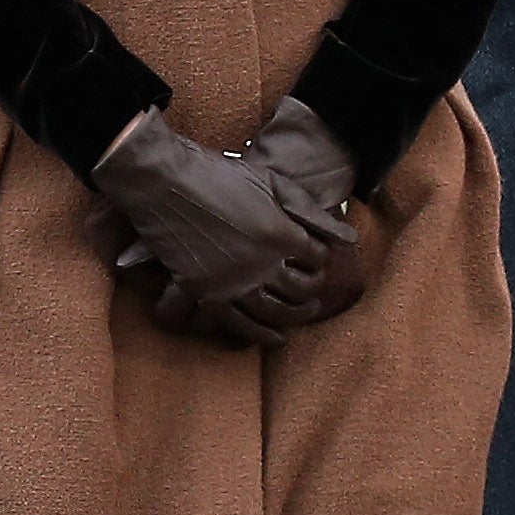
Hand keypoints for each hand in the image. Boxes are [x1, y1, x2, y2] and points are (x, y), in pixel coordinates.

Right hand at [89, 109, 328, 347]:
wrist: (165, 183)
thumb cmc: (221, 175)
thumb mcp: (273, 183)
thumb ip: (311, 213)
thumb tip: (349, 239)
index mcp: (281, 234)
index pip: (316, 258)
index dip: (320, 259)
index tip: (316, 258)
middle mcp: (261, 263)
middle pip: (300, 289)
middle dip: (312, 291)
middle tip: (315, 293)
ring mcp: (232, 281)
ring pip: (274, 312)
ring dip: (294, 317)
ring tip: (304, 314)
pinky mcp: (204, 292)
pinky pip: (237, 323)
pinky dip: (260, 336)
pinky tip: (275, 339)